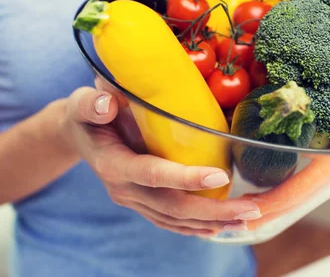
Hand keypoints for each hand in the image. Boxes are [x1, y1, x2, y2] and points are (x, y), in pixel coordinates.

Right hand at [59, 86, 261, 236]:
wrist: (78, 136)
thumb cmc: (86, 114)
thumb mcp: (83, 103)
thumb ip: (92, 103)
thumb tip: (107, 103)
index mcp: (113, 164)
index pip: (152, 174)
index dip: (185, 178)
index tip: (219, 175)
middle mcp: (124, 190)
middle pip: (172, 207)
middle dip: (213, 210)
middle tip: (251, 209)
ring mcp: (133, 200)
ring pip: (175, 219)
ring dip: (213, 222)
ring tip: (248, 218)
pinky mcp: (141, 203)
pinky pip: (170, 221)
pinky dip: (196, 226)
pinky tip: (220, 227)